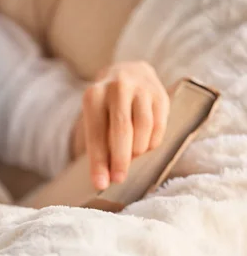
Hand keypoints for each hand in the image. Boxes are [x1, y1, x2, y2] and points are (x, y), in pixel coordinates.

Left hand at [79, 61, 169, 189]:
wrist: (126, 72)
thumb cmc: (106, 105)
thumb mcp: (95, 117)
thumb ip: (99, 143)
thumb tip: (104, 179)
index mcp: (94, 95)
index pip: (96, 134)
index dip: (98, 161)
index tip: (100, 184)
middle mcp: (117, 87)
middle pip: (121, 130)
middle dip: (120, 159)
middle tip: (118, 179)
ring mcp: (141, 88)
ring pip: (143, 127)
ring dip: (137, 150)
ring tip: (132, 157)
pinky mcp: (160, 93)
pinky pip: (159, 124)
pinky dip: (152, 142)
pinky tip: (145, 147)